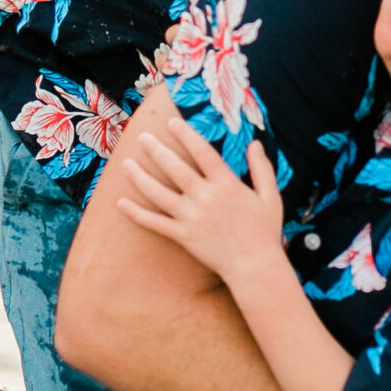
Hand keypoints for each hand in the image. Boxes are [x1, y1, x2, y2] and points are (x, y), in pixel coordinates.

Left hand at [119, 120, 286, 288]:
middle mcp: (205, 197)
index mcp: (226, 184)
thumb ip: (262, 168)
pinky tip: (121, 203)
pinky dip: (136, 213)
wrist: (254, 267)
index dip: (185, 135)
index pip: (201, 152)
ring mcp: (191, 217)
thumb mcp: (270, 196)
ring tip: (126, 164)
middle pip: (174, 168)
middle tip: (142, 137)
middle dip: (156, 150)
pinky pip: (155, 223)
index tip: (171, 123)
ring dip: (140, 177)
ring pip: (159, 193)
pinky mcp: (183, 236)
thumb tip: (255, 143)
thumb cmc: (265, 232)